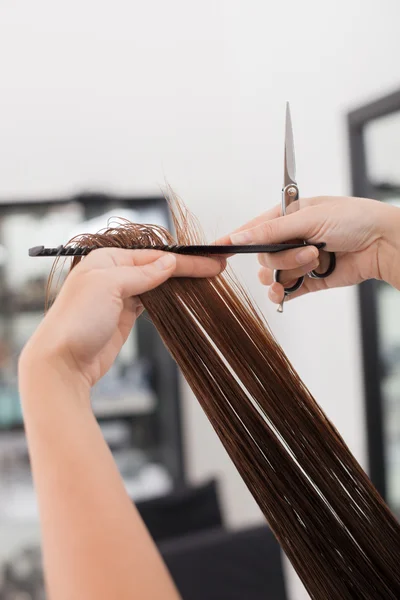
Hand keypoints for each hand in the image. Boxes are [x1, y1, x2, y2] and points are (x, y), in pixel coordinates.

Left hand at [20, 248, 224, 389]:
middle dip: (185, 268)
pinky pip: (151, 302)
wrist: (62, 362)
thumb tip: (168, 263)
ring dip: (178, 282)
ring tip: (205, 280)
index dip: (183, 260)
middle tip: (215, 268)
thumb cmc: (77, 320)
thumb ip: (141, 273)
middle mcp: (112, 275)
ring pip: (156, 284)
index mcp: (106, 260)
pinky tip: (182, 295)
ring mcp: (118, 297)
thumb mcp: (109, 286)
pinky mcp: (124, 317)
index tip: (208, 262)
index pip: (153, 256)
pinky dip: (168, 298)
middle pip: (156, 267)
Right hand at [218, 196, 399, 304]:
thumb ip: (272, 231)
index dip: (235, 240)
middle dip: (282, 257)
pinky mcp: (309, 280)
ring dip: (289, 272)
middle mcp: (290, 238)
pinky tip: (284, 293)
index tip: (215, 250)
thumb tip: (241, 237)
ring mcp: (299, 260)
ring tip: (313, 263)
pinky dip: (283, 294)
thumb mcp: (310, 218)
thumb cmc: (353, 219)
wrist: (383, 244)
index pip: (253, 229)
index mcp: (287, 217)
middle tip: (309, 251)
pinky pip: (286, 290)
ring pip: (274, 274)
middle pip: (264, 256)